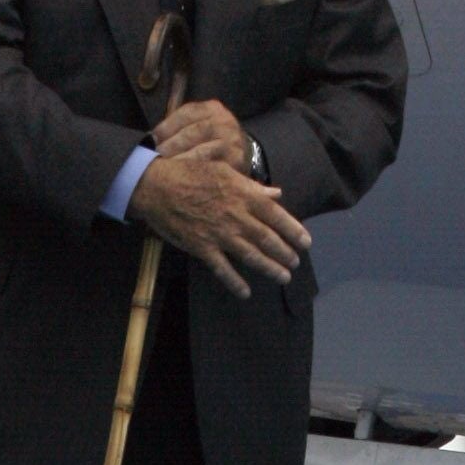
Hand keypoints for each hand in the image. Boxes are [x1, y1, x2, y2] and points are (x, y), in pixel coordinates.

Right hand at [130, 147, 309, 298]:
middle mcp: (236, 216)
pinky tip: (245, 292)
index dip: (293, 229)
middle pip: (267, 238)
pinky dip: (234, 282)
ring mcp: (219, 234)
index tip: (306, 242)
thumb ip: (253, 186)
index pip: (276, 214)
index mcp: (244, 194)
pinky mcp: (202, 248)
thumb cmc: (193, 173)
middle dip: (284, 252)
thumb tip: (276, 193)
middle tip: (295, 262)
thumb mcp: (226, 171)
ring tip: (284, 276)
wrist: (159, 186)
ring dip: (269, 267)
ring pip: (250, 255)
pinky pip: (222, 269)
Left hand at [150, 97, 250, 166]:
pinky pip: (209, 170)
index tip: (149, 141)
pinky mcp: (235, 163)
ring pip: (199, 154)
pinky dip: (192, 175)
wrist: (243, 153)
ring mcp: (232, 143)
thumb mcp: (198, 122)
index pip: (185, 114)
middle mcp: (225, 122)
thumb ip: (176, 125)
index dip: (165, 128)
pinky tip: (180, 181)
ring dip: (178, 164)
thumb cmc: (210, 138)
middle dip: (168, 148)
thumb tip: (148, 140)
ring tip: (162, 173)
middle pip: (191, 134)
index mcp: (212, 108)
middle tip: (151, 161)